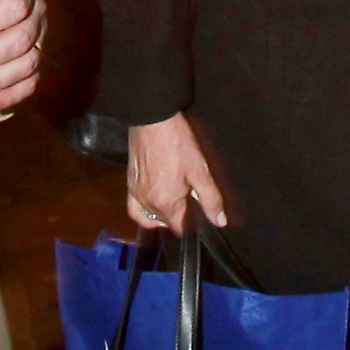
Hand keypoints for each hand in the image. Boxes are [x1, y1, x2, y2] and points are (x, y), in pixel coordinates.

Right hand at [125, 111, 225, 231]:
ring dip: (163, 215)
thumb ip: (211, 200)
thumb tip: (219, 222)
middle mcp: (148, 204)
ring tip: (174, 201)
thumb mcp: (200, 171)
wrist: (152, 121)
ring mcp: (136, 194)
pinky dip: (143, 212)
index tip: (199, 213)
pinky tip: (153, 201)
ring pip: (150, 217)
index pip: (180, 228)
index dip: (192, 224)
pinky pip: (134, 209)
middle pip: (165, 223)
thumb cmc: (177, 144)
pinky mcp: (129, 184)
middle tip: (190, 197)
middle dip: (179, 216)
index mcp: (167, 204)